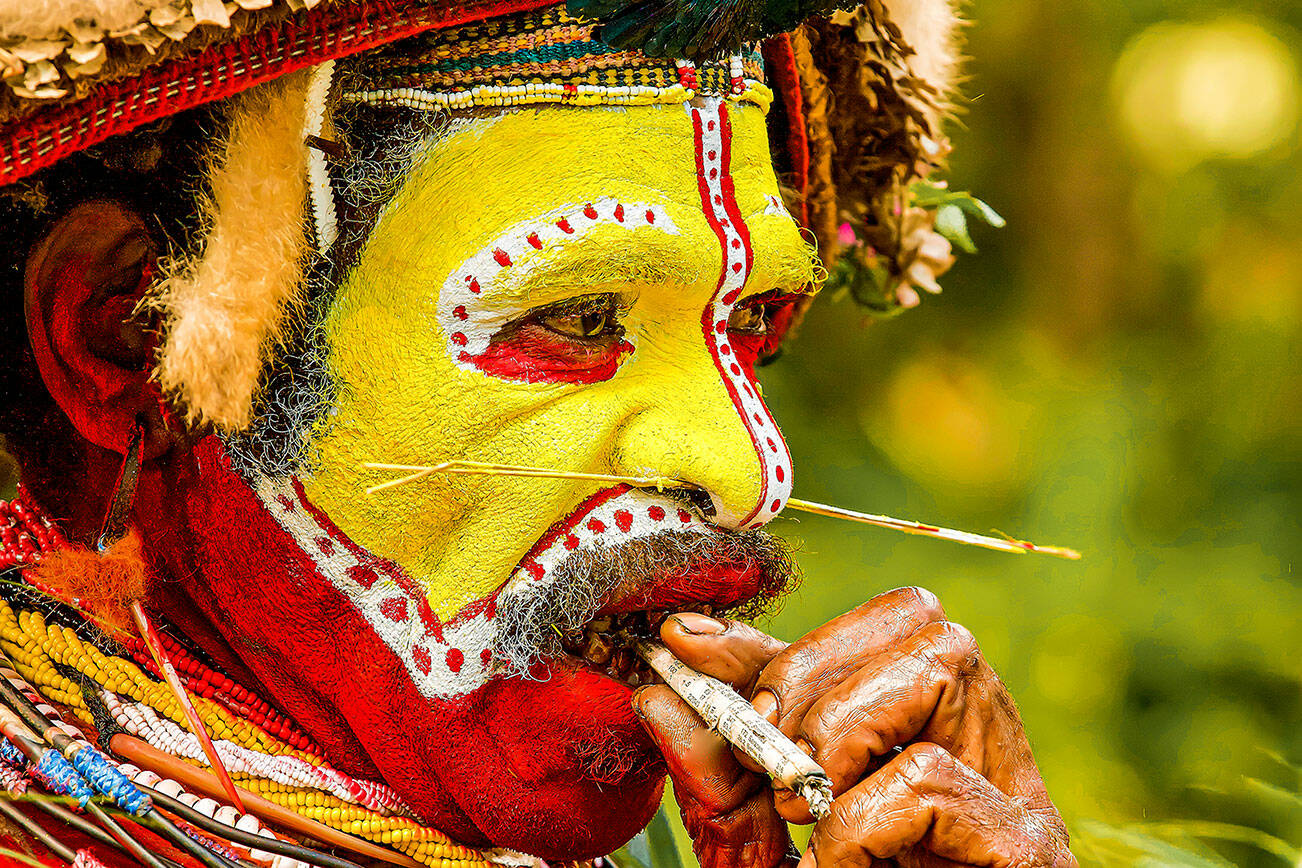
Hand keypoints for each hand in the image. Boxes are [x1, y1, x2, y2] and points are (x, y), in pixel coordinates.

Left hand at [631, 587, 1075, 867]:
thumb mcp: (757, 834)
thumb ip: (720, 767)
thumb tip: (659, 692)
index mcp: (934, 728)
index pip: (882, 622)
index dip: (781, 631)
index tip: (686, 646)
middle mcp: (989, 748)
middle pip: (921, 619)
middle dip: (810, 673)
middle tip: (764, 763)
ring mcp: (1021, 798)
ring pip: (941, 666)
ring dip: (838, 735)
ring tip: (806, 817)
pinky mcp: (1029, 853)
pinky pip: (929, 779)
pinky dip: (855, 823)